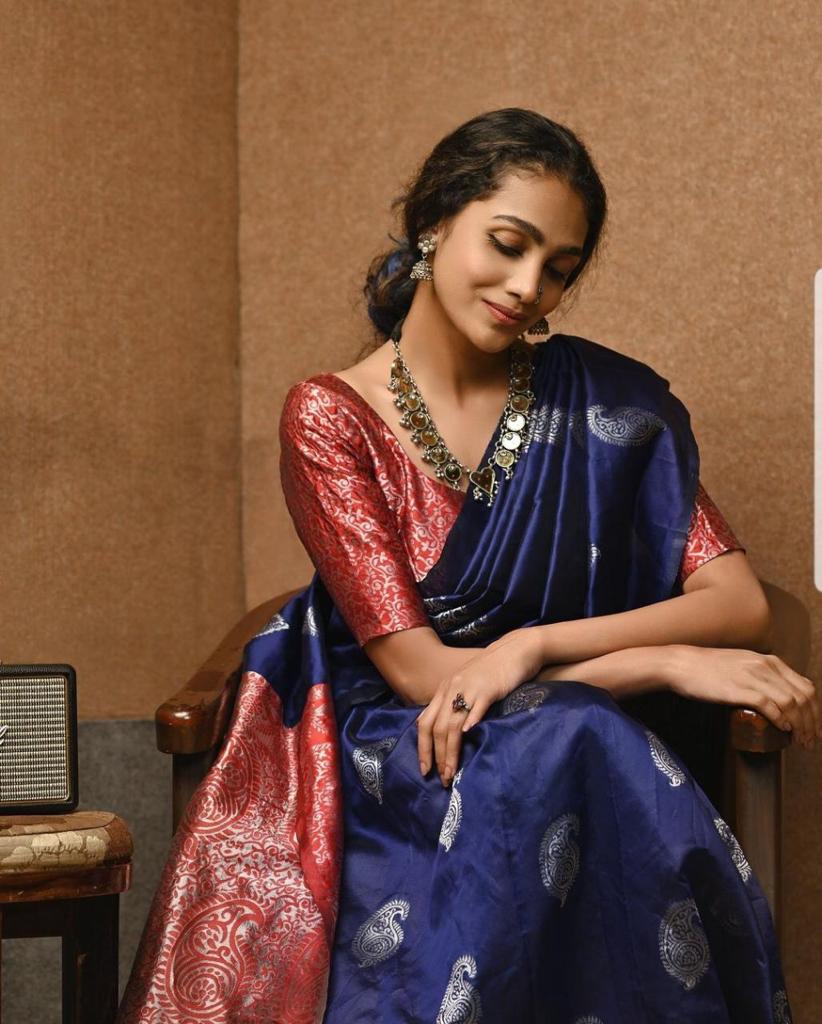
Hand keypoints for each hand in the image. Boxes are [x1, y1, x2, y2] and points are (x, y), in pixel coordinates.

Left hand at [416, 628, 544, 786]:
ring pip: (452, 725)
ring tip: (451, 772)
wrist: (515, 650)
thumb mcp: (467, 685)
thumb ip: (455, 704)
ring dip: (450, 752)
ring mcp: (469, 689)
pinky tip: (467, 737)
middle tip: (440, 778)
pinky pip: (476, 708)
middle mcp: (451, 689)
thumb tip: (446, 731)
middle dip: (436, 756)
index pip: (424, 722)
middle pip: (436, 727)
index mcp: (444, 690)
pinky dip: (470, 723)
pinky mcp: (488, 689)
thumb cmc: (492, 671)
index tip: (424, 769)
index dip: (422, 748)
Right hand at [667, 645, 820, 748]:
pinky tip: (783, 729)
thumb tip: (777, 697)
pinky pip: (770, 706)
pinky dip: (781, 719)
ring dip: (800, 725)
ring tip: (798, 741)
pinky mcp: (739, 689)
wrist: (682, 664)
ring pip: (791, 703)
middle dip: (812, 722)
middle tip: (809, 741)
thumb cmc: (709, 668)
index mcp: (770, 661)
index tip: (814, 728)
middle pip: (803, 697)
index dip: (815, 711)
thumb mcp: (744, 664)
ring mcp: (753, 677)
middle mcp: (766, 667)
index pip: (806, 687)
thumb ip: (763, 675)